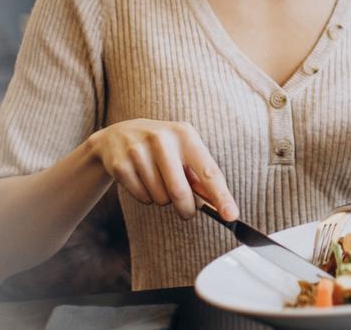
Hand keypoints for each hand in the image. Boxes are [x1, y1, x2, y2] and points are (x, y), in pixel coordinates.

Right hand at [87, 119, 237, 220]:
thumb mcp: (183, 150)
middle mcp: (162, 139)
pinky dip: (146, 197)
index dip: (221, 196)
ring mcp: (138, 151)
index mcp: (185, 134)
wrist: (118, 136)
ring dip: (163, 199)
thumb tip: (217, 205)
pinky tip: (142, 180)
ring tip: (158, 181)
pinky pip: (143, 198)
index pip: (208, 171)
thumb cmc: (162, 148)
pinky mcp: (121, 165)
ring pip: (160, 198)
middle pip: (180, 192)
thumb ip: (200, 175)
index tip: (231, 216)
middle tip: (187, 212)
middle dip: (186, 209)